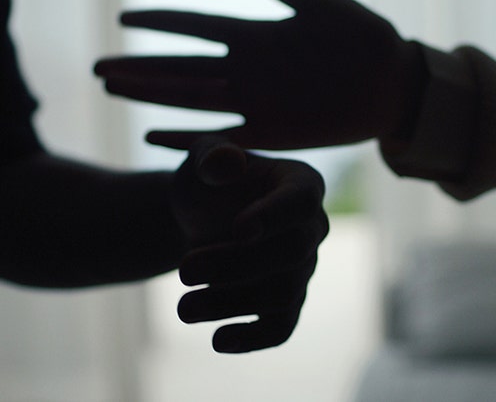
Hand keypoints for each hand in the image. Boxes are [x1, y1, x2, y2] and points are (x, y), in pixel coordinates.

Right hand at [95, 0, 427, 149]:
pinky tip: (152, 138)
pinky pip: (222, 136)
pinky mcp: (271, 132)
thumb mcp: (324, 4)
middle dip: (139, 66)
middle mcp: (246, 68)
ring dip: (150, 97)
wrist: (396, 84)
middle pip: (179, 67)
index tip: (123, 17)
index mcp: (256, 33)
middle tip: (97, 67)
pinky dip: (188, 139)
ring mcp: (255, 101)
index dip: (159, 22)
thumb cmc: (366, 37)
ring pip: (189, 99)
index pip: (195, 26)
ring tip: (112, 91)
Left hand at [171, 135, 327, 352]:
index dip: (274, 216)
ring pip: (283, 294)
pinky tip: (217, 340)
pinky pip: (281, 327)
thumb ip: (211, 154)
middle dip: (236, 265)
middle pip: (291, 253)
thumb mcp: (201, 157)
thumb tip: (224, 163)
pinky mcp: (288, 303)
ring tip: (182, 308)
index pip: (301, 201)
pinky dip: (252, 337)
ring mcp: (304, 268)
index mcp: (301, 182)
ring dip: (231, 303)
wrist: (200, 217)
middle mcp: (313, 227)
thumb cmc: (207, 180)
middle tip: (183, 271)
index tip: (238, 228)